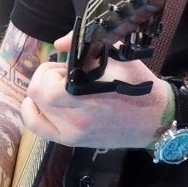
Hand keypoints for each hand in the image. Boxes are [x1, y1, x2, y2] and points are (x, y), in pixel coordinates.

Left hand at [21, 32, 167, 148]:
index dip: (52, 69)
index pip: (45, 82)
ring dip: (40, 95)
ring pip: (34, 112)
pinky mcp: (73, 142)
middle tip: (63, 75)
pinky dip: (33, 115)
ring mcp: (72, 134)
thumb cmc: (137, 85)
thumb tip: (59, 44)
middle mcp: (74, 117)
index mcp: (84, 94)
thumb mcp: (116, 54)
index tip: (67, 65)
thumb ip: (85, 43)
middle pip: (36, 95)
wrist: (154, 118)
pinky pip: (40, 129)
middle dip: (45, 78)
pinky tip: (38, 105)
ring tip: (57, 89)